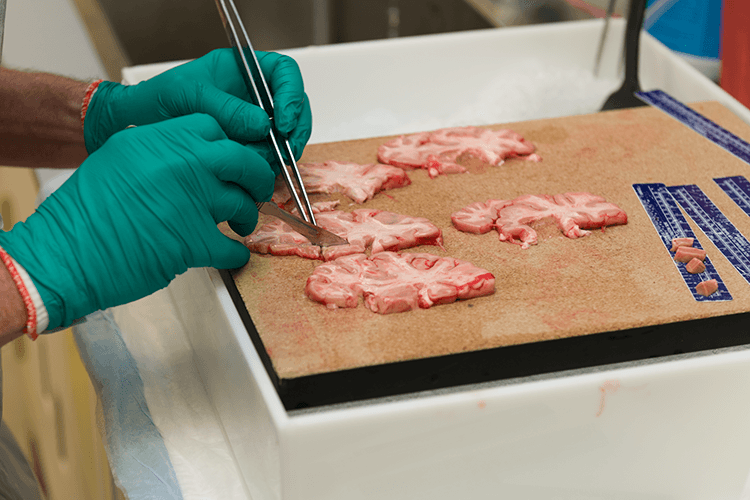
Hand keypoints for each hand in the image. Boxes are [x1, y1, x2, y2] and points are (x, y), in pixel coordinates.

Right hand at [0, 114, 272, 328]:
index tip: (232, 161)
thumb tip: (193, 157)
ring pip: (241, 202)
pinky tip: (232, 254)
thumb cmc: (82, 216)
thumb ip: (156, 153)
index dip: (228, 146)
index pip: (211, 127)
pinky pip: (232, 246)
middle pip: (240, 159)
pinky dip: (236, 254)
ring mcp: (189, 201)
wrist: (63, 256)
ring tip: (240, 224)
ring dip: (246, 216)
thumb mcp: (116, 162)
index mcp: (154, 139)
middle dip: (254, 176)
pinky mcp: (193, 241)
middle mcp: (178, 163)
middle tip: (255, 189)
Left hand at [83, 49, 312, 170]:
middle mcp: (253, 97)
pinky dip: (267, 168)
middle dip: (294, 131)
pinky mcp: (248, 149)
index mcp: (243, 71)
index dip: (292, 95)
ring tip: (263, 165)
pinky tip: (254, 175)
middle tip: (285, 151)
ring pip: (287, 137)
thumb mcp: (189, 96)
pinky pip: (271, 158)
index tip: (282, 121)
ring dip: (281, 153)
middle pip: (295, 109)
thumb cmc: (156, 102)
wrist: (135, 129)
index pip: (285, 74)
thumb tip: (262, 124)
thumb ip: (226, 109)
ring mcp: (253, 125)